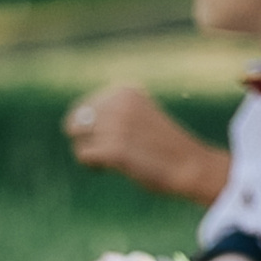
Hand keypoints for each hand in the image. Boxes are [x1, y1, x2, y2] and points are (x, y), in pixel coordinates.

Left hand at [65, 84, 227, 201]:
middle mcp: (118, 104)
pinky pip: (83, 156)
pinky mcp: (113, 150)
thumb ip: (110, 112)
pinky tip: (108, 169)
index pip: (84, 106)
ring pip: (78, 139)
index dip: (93, 126)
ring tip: (110, 160)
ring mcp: (115, 126)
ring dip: (90, 152)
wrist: (191, 166)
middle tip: (108, 150)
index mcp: (125, 91)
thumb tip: (69, 124)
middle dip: (87, 138)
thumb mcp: (139, 116)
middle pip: (76, 121)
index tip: (115, 137)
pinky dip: (92, 165)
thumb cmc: (164, 145)